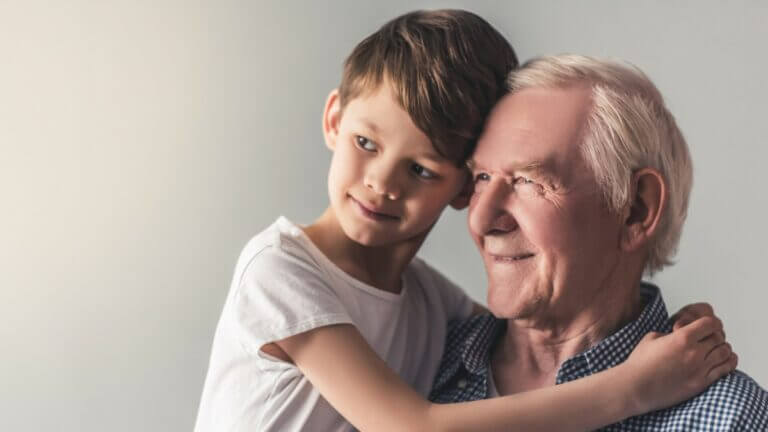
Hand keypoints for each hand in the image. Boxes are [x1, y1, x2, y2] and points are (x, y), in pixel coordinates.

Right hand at [620, 316, 736, 415]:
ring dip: (723, 348)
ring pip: (724, 352)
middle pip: (718, 337)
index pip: (709, 323)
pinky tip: (726, 359)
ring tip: (717, 348)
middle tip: (711, 337)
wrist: (636, 387)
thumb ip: (669, 334)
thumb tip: (677, 335)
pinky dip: (728, 362)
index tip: (708, 324)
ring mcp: (699, 369)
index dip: (711, 322)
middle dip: (715, 335)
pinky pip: (724, 370)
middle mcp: (694, 352)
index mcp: (681, 338)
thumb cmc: (640, 363)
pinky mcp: (701, 383)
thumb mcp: (651, 338)